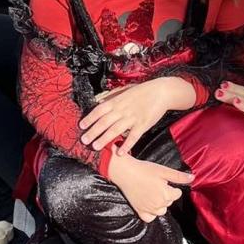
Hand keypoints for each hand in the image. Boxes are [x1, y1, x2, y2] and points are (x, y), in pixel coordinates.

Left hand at [80, 77, 196, 153]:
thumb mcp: (125, 90)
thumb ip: (112, 96)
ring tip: (96, 147)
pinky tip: (121, 153)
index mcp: (117, 101)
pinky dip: (127, 145)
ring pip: (116, 129)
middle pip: (105, 121)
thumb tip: (99, 101)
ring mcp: (133, 117)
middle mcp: (123, 109)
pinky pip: (134, 136)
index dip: (90, 118)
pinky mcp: (143, 124)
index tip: (81, 126)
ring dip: (105, 139)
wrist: (161, 91)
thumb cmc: (142, 91)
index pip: (100, 110)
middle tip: (84, 140)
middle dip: (93, 131)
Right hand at [108, 150, 192, 222]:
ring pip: (161, 211)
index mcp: (166, 194)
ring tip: (152, 193)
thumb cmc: (145, 169)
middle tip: (156, 184)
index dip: (172, 187)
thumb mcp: (164, 170)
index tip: (163, 181)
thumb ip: (179, 177)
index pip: (177, 194)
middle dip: (166, 195)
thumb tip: (193, 178)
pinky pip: (150, 218)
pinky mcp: (139, 211)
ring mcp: (149, 209)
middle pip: (169, 202)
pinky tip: (148, 204)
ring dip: (160, 204)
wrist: (126, 173)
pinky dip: (151, 213)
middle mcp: (158, 204)